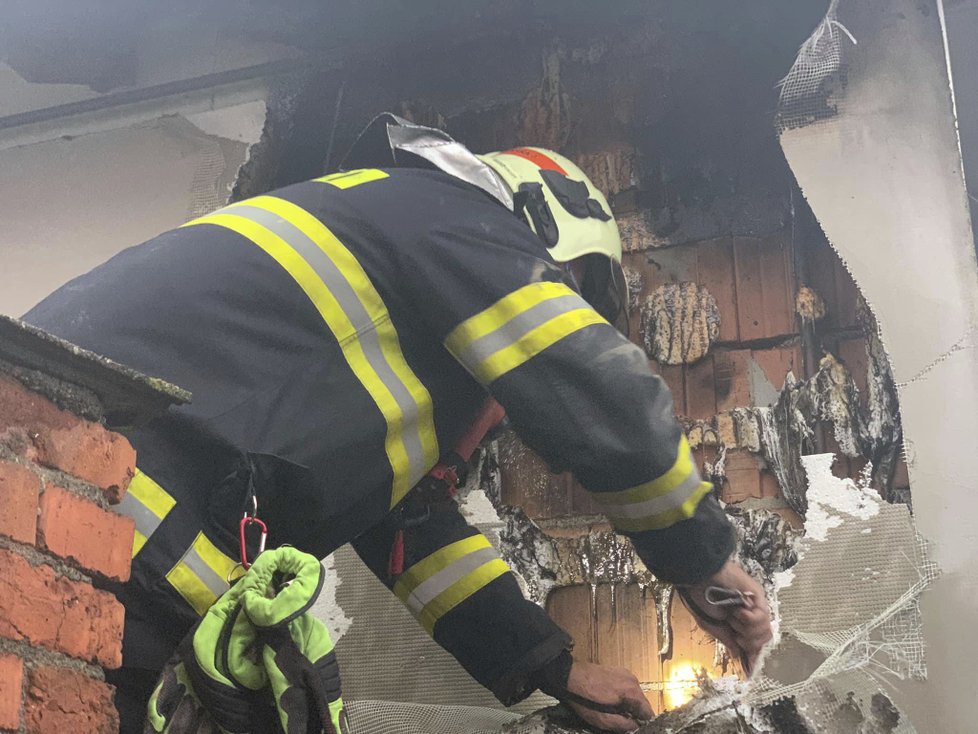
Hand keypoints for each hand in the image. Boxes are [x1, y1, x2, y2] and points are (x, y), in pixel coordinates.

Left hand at [563, 658, 653, 731]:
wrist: (570, 676)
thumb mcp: (603, 719)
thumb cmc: (585, 698)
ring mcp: (625, 674)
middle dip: (635, 713)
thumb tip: (635, 726)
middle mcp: (632, 680)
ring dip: (629, 704)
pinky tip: (612, 700)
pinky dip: (624, 696)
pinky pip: (627, 687)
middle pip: (642, 703)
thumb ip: (623, 725)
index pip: (648, 712)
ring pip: (635, 695)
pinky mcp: (618, 671)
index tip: (635, 727)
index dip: (643, 722)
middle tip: (624, 721)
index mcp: (632, 692)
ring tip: (616, 711)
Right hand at [681, 559, 772, 673]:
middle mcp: (749, 616)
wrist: (700, 577)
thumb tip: (740, 655)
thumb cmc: (700, 597)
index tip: (750, 670)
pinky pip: (763, 617)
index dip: (753, 656)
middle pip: (763, 641)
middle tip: (736, 633)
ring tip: (734, 617)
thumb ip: (727, 640)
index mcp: (737, 623)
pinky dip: (749, 618)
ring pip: (765, 632)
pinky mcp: (758, 597)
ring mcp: (755, 606)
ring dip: (747, 629)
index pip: (752, 644)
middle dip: (749, 642)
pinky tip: (739, 611)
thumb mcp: (710, 625)